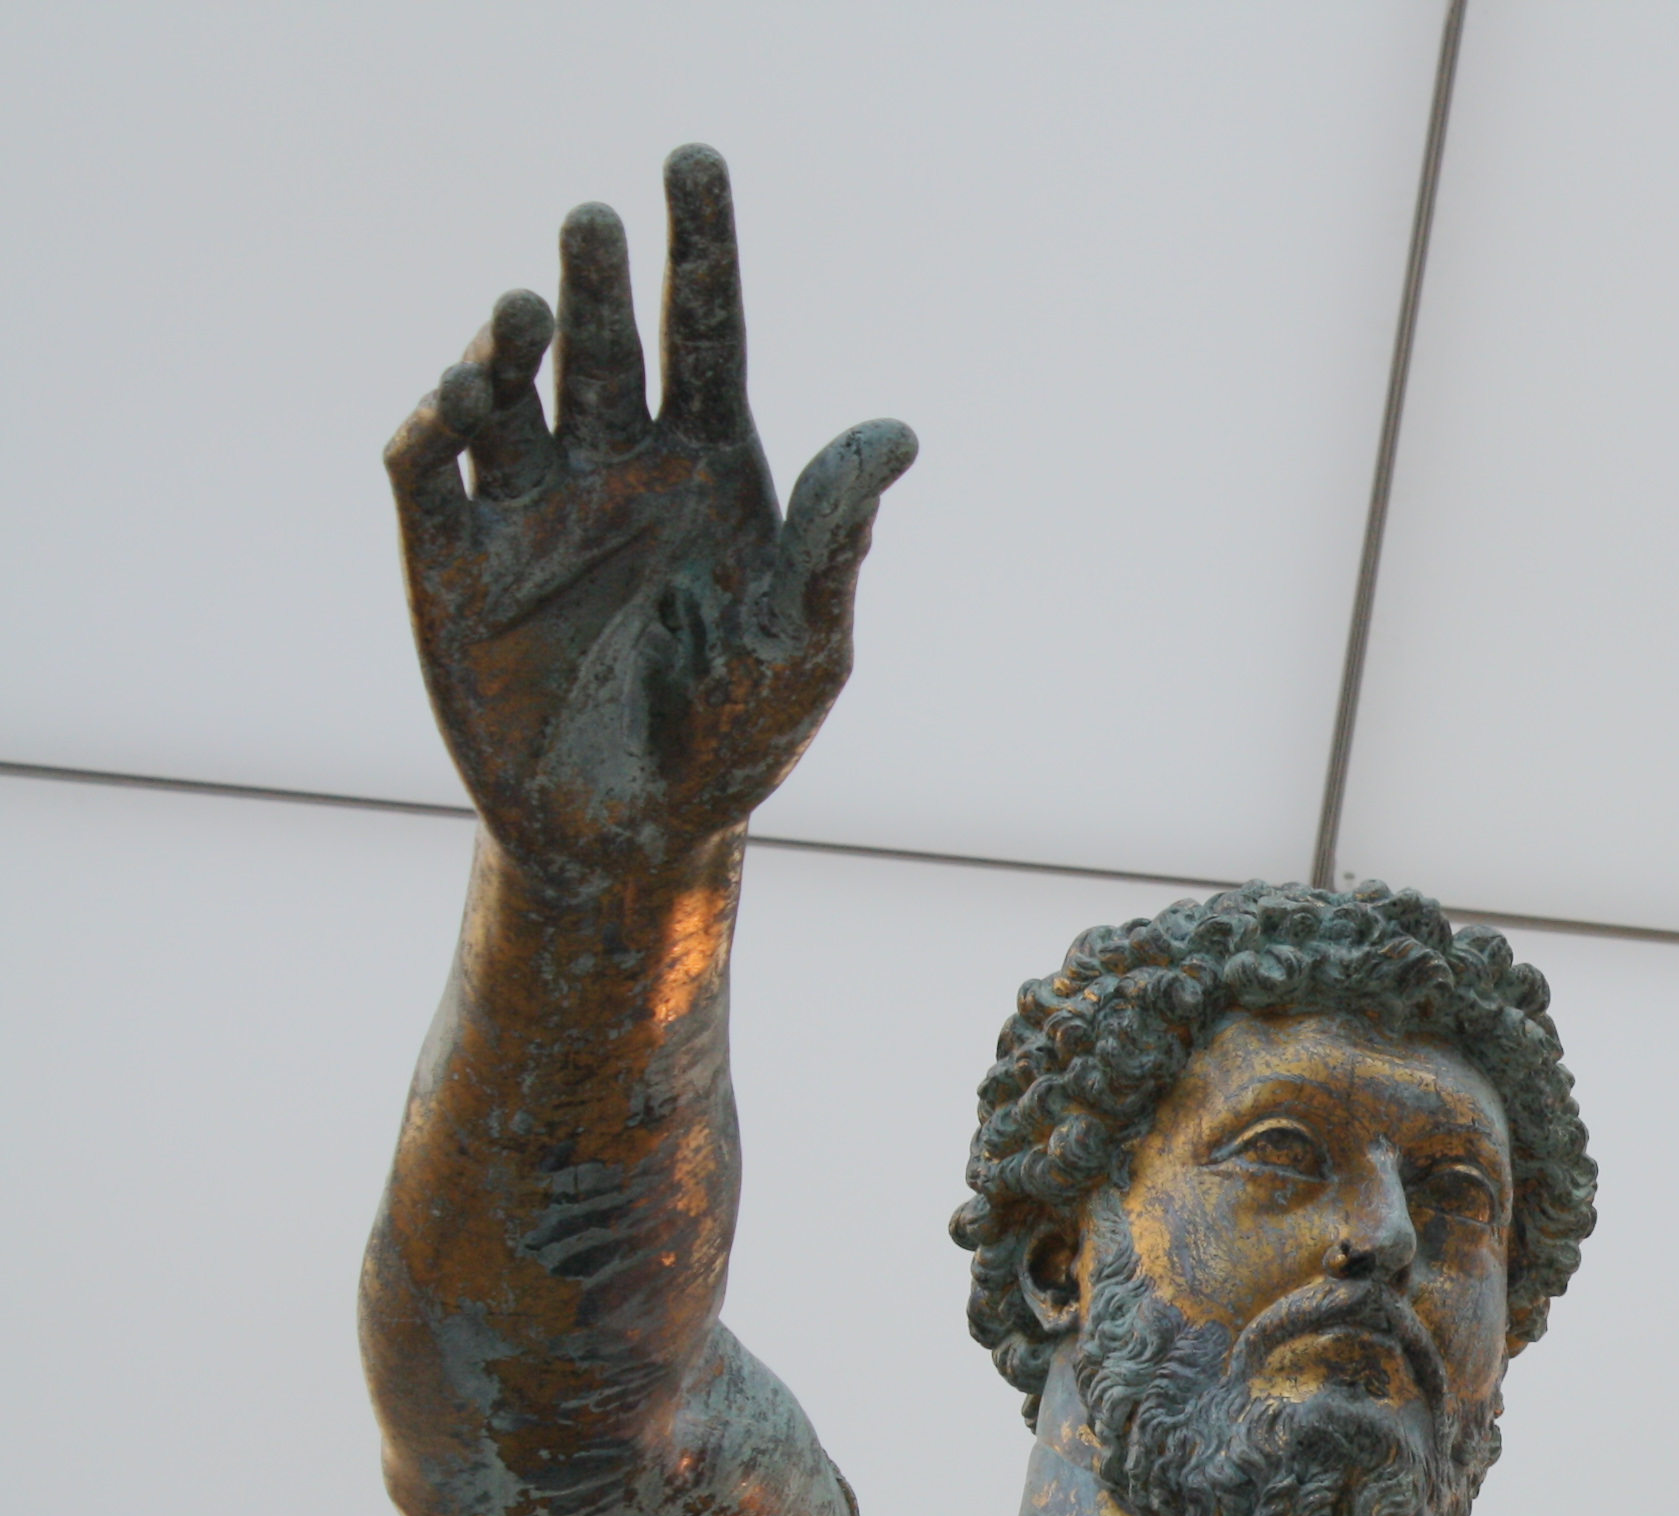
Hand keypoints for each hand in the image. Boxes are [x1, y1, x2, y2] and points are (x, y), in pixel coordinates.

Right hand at [385, 147, 915, 884]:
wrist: (632, 839)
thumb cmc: (736, 739)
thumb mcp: (804, 642)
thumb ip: (834, 537)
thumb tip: (896, 432)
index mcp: (709, 466)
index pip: (705, 330)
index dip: (701, 245)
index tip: (694, 160)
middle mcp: (615, 464)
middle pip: (602, 342)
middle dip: (596, 277)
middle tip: (595, 223)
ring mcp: (527, 505)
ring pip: (507, 387)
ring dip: (507, 342)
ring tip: (522, 314)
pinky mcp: (448, 559)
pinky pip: (427, 470)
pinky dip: (432, 426)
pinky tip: (456, 400)